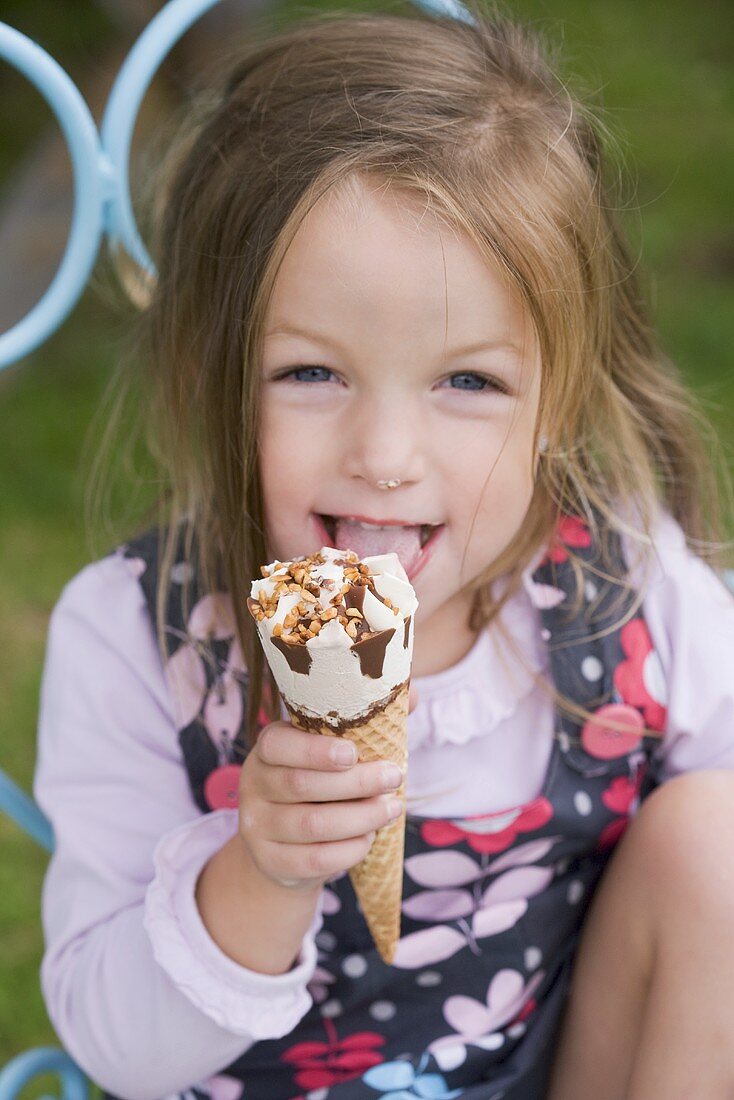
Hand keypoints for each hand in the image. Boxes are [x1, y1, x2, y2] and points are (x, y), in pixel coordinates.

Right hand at [238, 683, 418, 890]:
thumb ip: (369, 722)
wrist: (285, 844)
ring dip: (360, 817)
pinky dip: (349, 850)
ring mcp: (257, 826)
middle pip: (302, 785)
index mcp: (269, 749)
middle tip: (395, 777)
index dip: (314, 750)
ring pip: (312, 825)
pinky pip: (314, 860)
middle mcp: (255, 785)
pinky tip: (369, 838)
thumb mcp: (335, 751)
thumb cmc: (321, 783)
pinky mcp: (271, 861)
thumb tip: (413, 695)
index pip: (278, 745)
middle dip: (356, 782)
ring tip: (391, 808)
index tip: (353, 752)